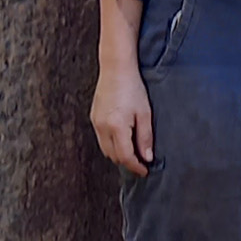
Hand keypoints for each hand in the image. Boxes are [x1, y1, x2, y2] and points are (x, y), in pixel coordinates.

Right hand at [92, 62, 154, 177]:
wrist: (116, 69)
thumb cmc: (133, 87)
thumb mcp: (145, 113)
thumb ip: (145, 137)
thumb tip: (147, 157)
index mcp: (117, 127)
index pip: (125, 157)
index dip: (136, 167)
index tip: (145, 171)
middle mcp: (103, 128)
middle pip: (114, 156)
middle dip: (128, 162)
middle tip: (142, 162)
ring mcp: (96, 123)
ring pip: (106, 150)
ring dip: (119, 154)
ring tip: (133, 152)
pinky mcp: (94, 118)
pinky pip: (101, 139)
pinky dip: (111, 144)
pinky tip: (122, 139)